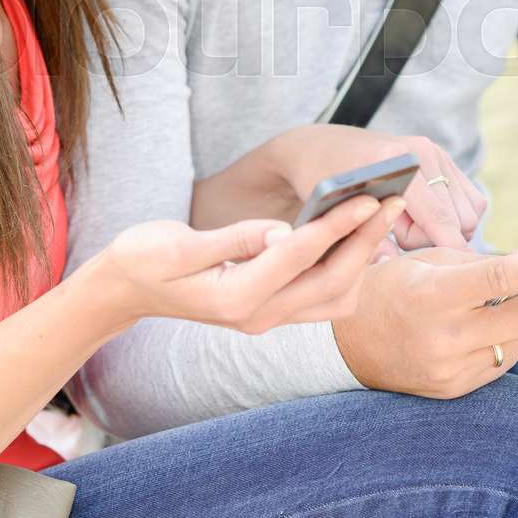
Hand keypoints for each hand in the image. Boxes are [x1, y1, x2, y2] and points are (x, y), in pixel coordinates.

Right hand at [100, 193, 406, 336]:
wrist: (125, 289)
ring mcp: (267, 319)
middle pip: (331, 281)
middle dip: (366, 240)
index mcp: (235, 299)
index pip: (299, 257)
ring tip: (381, 214)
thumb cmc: (144, 258)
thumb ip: (233, 239)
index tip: (370, 198)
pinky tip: (358, 237)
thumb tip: (282, 230)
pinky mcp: (272, 312)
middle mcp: (258, 317)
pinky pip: (324, 298)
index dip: (337, 226)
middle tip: (392, 200)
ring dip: (363, 257)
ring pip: (335, 296)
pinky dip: (348, 270)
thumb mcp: (178, 245)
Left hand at [267, 125, 485, 249]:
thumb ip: (369, 242)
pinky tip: (423, 219)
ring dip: (447, 230)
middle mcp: (422, 151)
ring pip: (471, 212)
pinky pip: (472, 200)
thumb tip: (395, 268)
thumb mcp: (337, 215)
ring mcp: (436, 151)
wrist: (320, 147)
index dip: (448, 252)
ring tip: (408, 226)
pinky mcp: (443, 155)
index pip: (439, 219)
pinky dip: (456, 217)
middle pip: (459, 220)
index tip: (447, 278)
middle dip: (435, 240)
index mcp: (395, 161)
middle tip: (399, 238)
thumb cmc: (322, 185)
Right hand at [332, 246, 517, 399]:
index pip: (502, 279)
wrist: (347, 344)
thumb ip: (480, 262)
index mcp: (434, 295)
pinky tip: (480, 329)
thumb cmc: (389, 288)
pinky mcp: (455, 389)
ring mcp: (450, 369)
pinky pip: (502, 362)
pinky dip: (503, 340)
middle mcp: (444, 337)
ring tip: (494, 304)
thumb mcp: (426, 262)